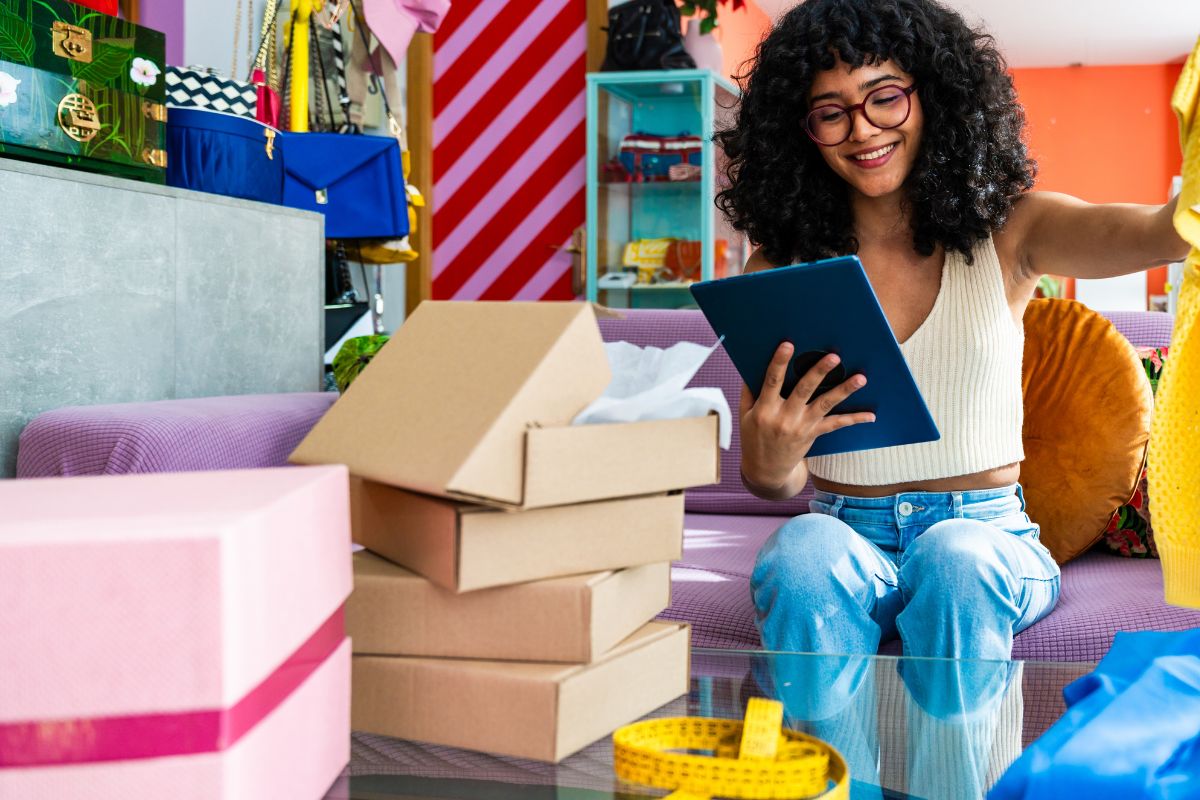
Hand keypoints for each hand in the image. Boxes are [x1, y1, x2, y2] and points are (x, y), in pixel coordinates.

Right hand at [740, 342, 875, 491]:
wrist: (765, 471)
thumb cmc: (753, 438)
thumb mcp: (745, 416)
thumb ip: (749, 392)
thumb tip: (752, 367)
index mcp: (764, 410)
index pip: (771, 382)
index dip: (779, 362)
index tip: (788, 345)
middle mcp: (783, 418)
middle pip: (803, 390)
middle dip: (819, 372)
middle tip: (834, 357)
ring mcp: (800, 427)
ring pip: (824, 405)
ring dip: (843, 390)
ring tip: (860, 378)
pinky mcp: (813, 435)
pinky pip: (835, 425)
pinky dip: (853, 419)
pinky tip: (870, 415)